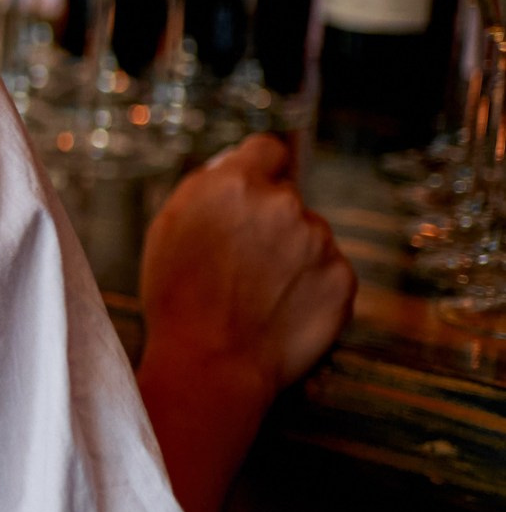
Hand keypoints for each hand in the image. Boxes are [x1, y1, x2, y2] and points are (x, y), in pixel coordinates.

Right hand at [140, 134, 355, 393]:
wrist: (212, 362)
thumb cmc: (179, 297)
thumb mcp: (168, 225)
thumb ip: (207, 188)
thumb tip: (232, 168)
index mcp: (236, 183)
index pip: (268, 150)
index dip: (259, 170)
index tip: (253, 190)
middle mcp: (285, 204)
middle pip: (286, 199)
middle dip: (269, 223)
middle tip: (241, 263)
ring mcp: (320, 242)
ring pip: (309, 237)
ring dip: (292, 255)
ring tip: (257, 294)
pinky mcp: (343, 279)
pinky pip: (328, 272)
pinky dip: (310, 287)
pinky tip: (279, 310)